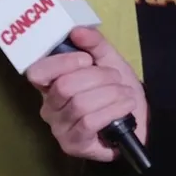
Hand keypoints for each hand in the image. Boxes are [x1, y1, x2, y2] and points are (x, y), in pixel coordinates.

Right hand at [26, 27, 147, 161]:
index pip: (37, 72)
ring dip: (110, 94)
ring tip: (125, 93)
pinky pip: (89, 122)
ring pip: (80, 104)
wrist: (137, 119)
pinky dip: (113, 109)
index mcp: (51, 83)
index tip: (87, 59)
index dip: (62, 62)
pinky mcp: (74, 144)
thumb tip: (77, 30)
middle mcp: (49, 107)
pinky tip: (126, 106)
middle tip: (115, 78)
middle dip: (97, 77)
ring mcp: (60, 128)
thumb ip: (94, 43)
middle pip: (64, 86)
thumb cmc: (115, 88)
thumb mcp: (108, 60)